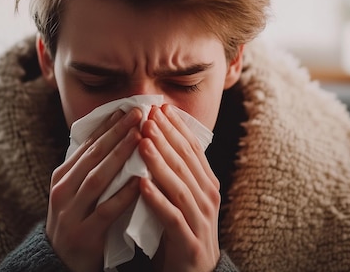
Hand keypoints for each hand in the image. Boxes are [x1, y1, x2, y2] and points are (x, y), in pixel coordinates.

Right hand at [46, 108, 142, 271]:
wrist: (60, 263)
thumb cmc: (76, 222)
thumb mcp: (75, 192)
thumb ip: (90, 169)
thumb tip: (116, 138)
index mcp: (62, 176)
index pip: (87, 145)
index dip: (107, 125)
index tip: (127, 108)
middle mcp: (63, 190)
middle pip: (93, 155)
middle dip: (116, 133)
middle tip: (138, 113)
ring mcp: (70, 212)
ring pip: (97, 178)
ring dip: (119, 155)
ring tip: (140, 137)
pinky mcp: (83, 234)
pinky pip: (106, 210)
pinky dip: (124, 194)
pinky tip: (140, 180)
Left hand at [139, 104, 220, 271]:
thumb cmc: (181, 228)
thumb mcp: (181, 195)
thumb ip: (174, 170)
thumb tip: (154, 137)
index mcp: (205, 183)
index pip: (192, 149)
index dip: (176, 127)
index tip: (160, 107)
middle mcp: (207, 197)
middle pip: (186, 162)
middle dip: (166, 137)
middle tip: (148, 116)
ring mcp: (201, 220)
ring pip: (179, 185)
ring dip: (160, 162)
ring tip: (143, 142)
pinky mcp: (189, 242)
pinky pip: (172, 218)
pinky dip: (157, 200)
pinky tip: (142, 185)